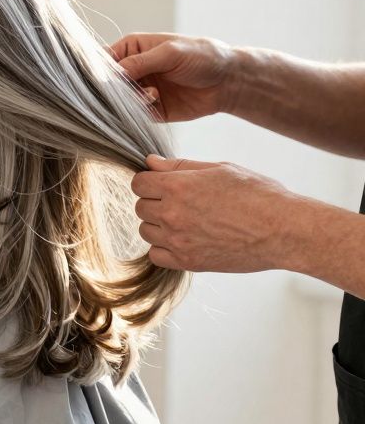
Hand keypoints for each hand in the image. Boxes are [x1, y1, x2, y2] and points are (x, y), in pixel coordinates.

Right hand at [108, 33, 238, 122]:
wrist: (228, 81)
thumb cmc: (202, 57)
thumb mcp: (170, 53)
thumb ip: (140, 62)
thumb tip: (112, 74)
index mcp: (133, 48)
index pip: (104, 59)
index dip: (101, 70)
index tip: (108, 78)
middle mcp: (133, 69)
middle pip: (108, 83)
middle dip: (115, 88)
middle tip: (131, 88)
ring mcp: (140, 90)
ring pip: (118, 101)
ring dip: (130, 99)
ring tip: (152, 94)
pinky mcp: (150, 109)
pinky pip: (133, 115)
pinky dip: (139, 111)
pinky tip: (156, 101)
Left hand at [130, 155, 299, 273]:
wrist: (284, 230)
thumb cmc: (258, 194)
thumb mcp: (221, 169)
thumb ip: (180, 166)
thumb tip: (151, 162)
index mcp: (178, 186)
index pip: (139, 183)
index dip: (150, 182)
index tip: (163, 185)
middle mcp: (172, 214)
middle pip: (140, 207)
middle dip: (155, 202)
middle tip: (181, 202)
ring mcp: (178, 240)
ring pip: (146, 231)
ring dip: (159, 225)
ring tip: (186, 221)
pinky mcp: (188, 261)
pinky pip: (156, 255)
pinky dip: (164, 248)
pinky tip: (183, 240)